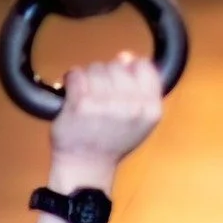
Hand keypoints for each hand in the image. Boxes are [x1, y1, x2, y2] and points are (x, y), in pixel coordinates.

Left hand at [48, 54, 162, 184]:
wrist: (85, 166)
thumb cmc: (111, 142)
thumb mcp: (139, 119)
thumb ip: (140, 88)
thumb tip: (126, 56)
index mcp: (150, 109)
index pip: (145, 67)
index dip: (129, 69)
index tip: (118, 81)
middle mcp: (132, 106)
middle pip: (117, 65)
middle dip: (105, 75)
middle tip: (98, 94)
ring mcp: (106, 104)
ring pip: (96, 67)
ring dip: (88, 78)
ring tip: (86, 96)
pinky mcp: (82, 104)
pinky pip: (76, 75)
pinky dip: (71, 80)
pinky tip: (72, 93)